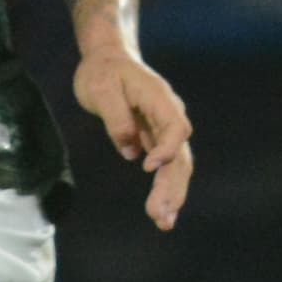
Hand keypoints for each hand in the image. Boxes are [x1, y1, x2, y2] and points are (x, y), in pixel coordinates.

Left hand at [75, 50, 193, 229]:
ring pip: (176, 166)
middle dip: (173, 187)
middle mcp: (169, 117)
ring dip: (172, 194)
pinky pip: (166, 167)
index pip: (175, 129)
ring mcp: (165, 130)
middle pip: (180, 155)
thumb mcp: (100, 89)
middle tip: (162, 216)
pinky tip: (160, 210)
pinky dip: (164, 188)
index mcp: (160, 100)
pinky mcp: (156, 140)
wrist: (108, 60)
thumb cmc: (103, 71)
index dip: (166, 150)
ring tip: (163, 222)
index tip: (148, 167)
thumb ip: (116, 118)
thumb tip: (130, 150)